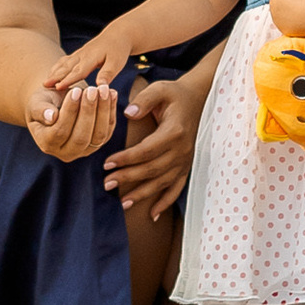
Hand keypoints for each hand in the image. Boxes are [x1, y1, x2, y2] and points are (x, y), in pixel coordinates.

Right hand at [27, 76, 120, 161]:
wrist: (56, 103)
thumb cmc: (43, 102)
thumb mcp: (36, 102)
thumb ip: (40, 110)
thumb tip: (50, 117)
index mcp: (47, 144)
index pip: (59, 132)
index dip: (69, 112)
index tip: (75, 91)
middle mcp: (66, 152)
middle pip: (81, 138)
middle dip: (88, 112)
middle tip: (92, 90)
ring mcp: (85, 150)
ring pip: (98, 136)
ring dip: (103, 111)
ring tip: (103, 89)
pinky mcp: (99, 142)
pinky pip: (109, 129)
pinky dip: (111, 111)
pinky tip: (112, 93)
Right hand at [54, 9, 155, 92]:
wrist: (119, 34)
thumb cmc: (118, 50)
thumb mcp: (117, 62)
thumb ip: (107, 74)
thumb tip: (101, 87)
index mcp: (91, 58)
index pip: (78, 71)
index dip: (67, 80)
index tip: (57, 87)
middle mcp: (83, 55)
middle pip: (67, 67)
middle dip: (55, 76)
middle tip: (44, 85)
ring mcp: (80, 53)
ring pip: (64, 63)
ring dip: (54, 72)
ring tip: (46, 82)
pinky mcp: (80, 54)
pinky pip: (65, 60)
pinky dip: (57, 67)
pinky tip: (53, 72)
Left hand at [105, 75, 202, 222]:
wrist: (197, 100)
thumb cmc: (174, 94)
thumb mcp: (160, 89)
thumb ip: (143, 101)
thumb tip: (128, 113)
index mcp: (174, 132)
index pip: (146, 150)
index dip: (126, 159)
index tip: (107, 163)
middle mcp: (182, 150)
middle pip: (152, 170)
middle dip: (128, 178)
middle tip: (107, 184)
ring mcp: (185, 161)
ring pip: (162, 183)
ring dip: (142, 194)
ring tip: (123, 203)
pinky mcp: (186, 166)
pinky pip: (177, 188)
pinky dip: (165, 203)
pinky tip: (152, 215)